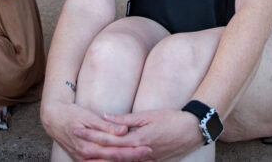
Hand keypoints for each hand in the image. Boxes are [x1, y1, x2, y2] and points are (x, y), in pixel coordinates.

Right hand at [42, 102, 151, 161]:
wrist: (53, 120)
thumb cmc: (71, 115)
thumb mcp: (88, 117)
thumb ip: (106, 126)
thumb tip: (123, 130)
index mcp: (90, 146)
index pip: (116, 151)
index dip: (133, 151)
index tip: (148, 147)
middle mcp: (87, 157)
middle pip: (115, 161)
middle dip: (133, 158)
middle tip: (150, 154)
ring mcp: (85, 161)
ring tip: (142, 159)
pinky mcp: (84, 161)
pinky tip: (125, 160)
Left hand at [76, 110, 200, 161]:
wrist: (193, 131)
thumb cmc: (172, 119)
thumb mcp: (148, 115)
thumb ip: (126, 119)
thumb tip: (105, 117)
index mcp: (137, 139)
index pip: (109, 140)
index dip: (92, 136)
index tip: (77, 130)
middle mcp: (140, 153)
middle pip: (111, 155)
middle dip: (93, 151)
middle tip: (77, 146)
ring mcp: (146, 160)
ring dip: (103, 160)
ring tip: (87, 158)